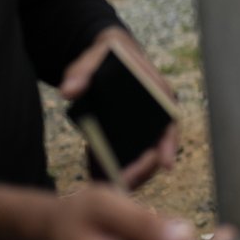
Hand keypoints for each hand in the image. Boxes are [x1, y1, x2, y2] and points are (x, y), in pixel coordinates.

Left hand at [60, 28, 176, 189]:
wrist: (105, 57)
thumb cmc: (107, 55)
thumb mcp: (94, 56)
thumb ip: (82, 71)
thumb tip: (69, 91)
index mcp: (158, 94)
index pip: (171, 123)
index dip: (170, 145)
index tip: (165, 164)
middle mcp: (156, 115)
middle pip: (157, 149)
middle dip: (143, 169)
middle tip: (122, 183)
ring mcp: (142, 128)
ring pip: (141, 158)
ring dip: (127, 174)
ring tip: (103, 185)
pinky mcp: (127, 136)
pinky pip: (123, 156)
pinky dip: (110, 167)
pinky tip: (93, 175)